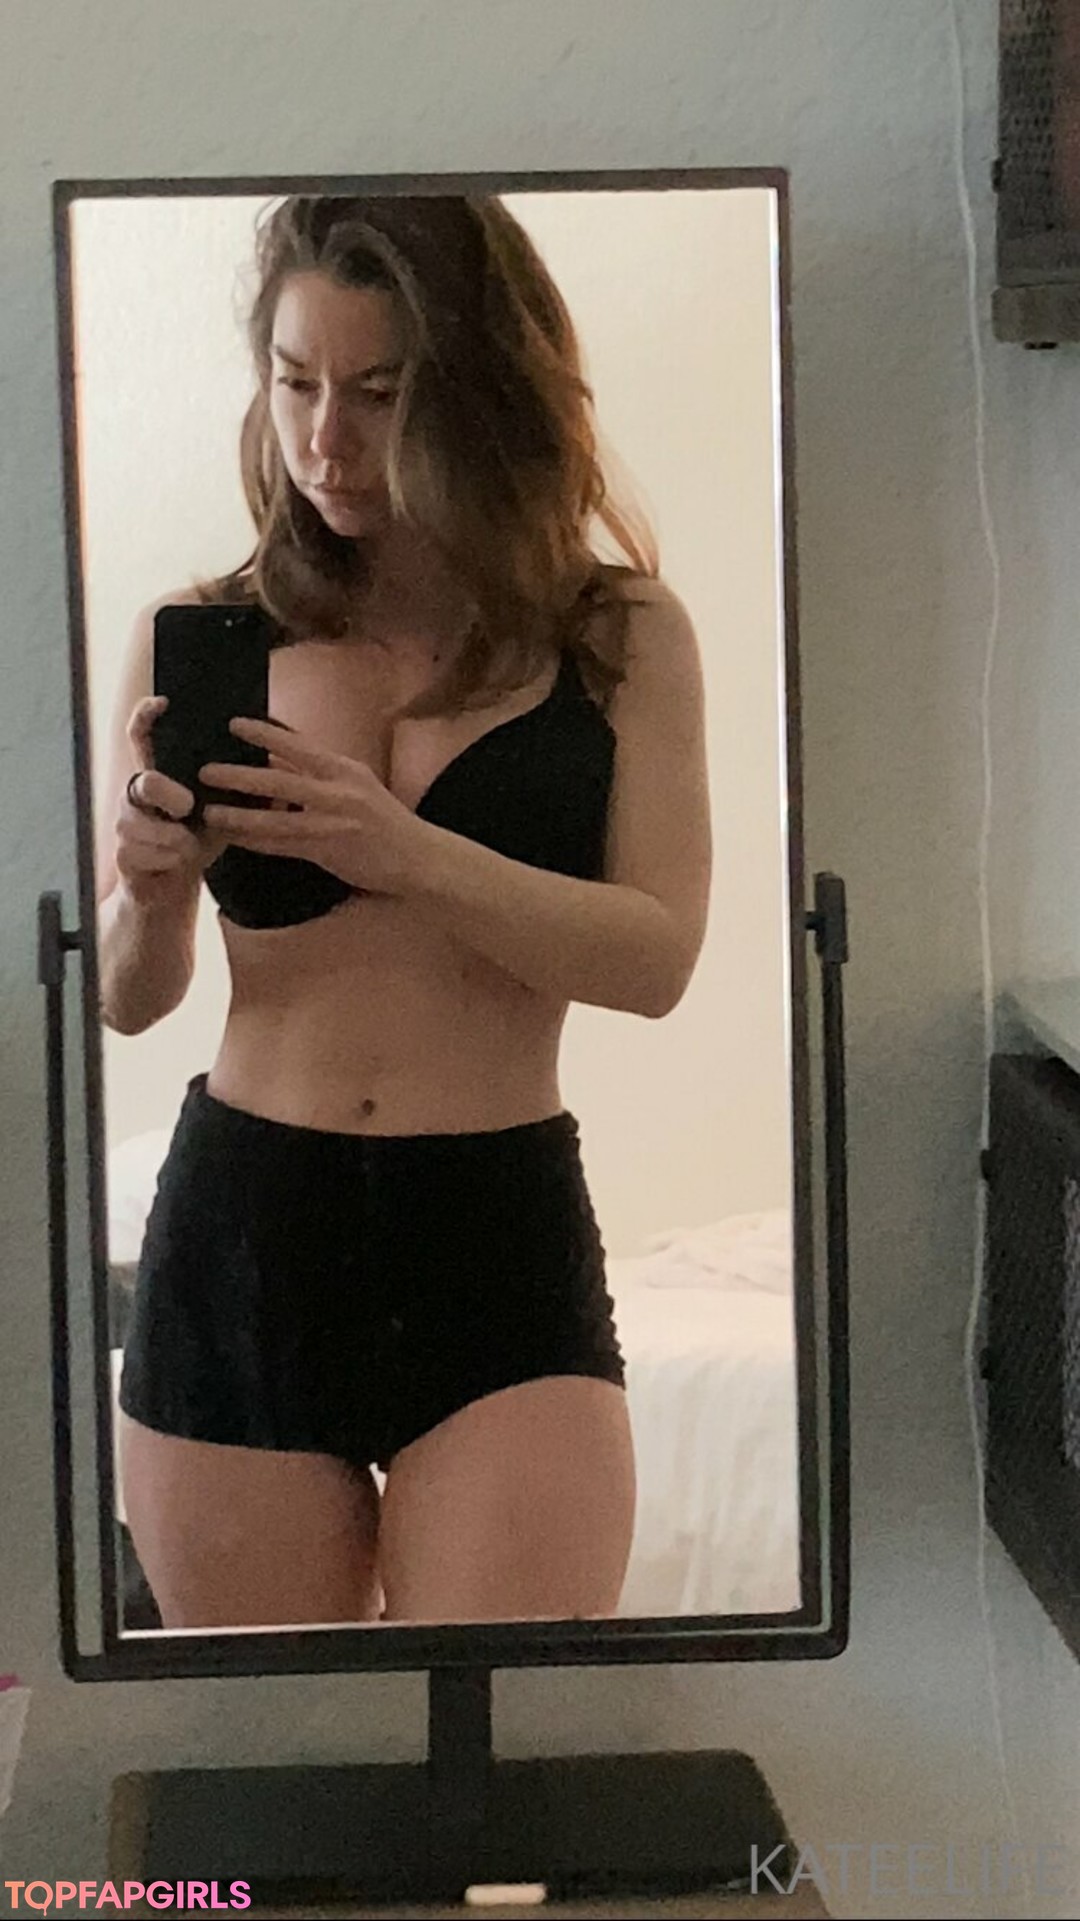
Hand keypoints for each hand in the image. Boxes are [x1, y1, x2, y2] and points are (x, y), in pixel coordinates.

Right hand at [114, 696, 228, 903]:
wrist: (170, 889)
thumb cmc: (194, 843)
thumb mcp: (220, 816)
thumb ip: (239, 796)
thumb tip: (277, 778)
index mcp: (156, 777)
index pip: (141, 737)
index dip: (146, 716)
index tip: (163, 702)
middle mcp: (133, 794)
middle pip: (147, 782)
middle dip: (171, 795)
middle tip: (188, 807)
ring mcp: (122, 823)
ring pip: (151, 827)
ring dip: (179, 842)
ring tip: (186, 847)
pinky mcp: (120, 855)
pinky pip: (148, 855)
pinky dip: (170, 862)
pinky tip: (173, 864)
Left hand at [199, 718, 435, 895]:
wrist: (419, 857)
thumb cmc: (387, 821)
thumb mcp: (358, 785)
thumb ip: (320, 773)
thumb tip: (277, 759)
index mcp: (345, 769)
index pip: (299, 745)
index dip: (265, 734)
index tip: (234, 724)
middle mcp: (338, 792)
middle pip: (279, 779)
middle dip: (239, 776)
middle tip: (206, 771)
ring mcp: (333, 823)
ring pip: (275, 818)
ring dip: (239, 815)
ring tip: (210, 812)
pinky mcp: (329, 851)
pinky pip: (283, 846)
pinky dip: (256, 842)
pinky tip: (234, 839)